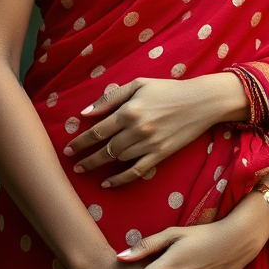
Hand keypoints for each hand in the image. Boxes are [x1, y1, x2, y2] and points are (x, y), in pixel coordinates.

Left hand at [63, 75, 247, 187]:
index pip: (97, 130)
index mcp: (129, 110)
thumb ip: (110, 98)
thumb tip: (85, 113)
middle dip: (87, 159)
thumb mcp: (138, 85)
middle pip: (105, 149)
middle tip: (74, 166)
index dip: (80, 142)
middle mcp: (137, 129)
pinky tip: (108, 183)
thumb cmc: (167, 89)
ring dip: (102, 166)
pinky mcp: (161, 154)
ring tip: (88, 169)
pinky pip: (136, 171)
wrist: (200, 102)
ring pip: (119, 159)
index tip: (67, 150)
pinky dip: (120, 180)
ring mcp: (149, 144)